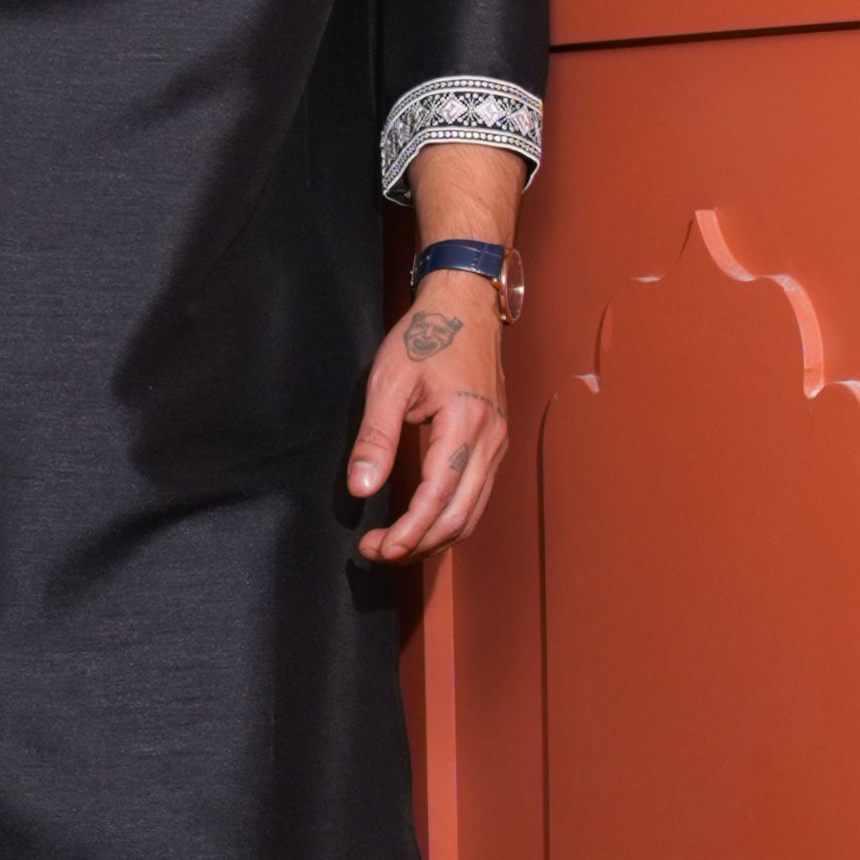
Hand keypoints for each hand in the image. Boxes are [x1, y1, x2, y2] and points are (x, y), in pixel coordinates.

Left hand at [346, 280, 508, 562]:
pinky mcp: (494, 444)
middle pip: (460, 517)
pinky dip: (450, 520)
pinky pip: (476, 496)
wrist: (466, 306)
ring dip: (434, 538)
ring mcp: (497, 444)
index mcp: (465, 425)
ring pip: (472, 513)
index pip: (437, 498)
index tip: (377, 548)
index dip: (408, 532)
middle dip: (418, 545)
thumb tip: (362, 489)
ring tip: (394, 545)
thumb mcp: (389, 381)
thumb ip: (376, 438)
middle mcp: (490, 441)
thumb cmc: (426, 337)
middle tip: (378, 553)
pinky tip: (422, 524)